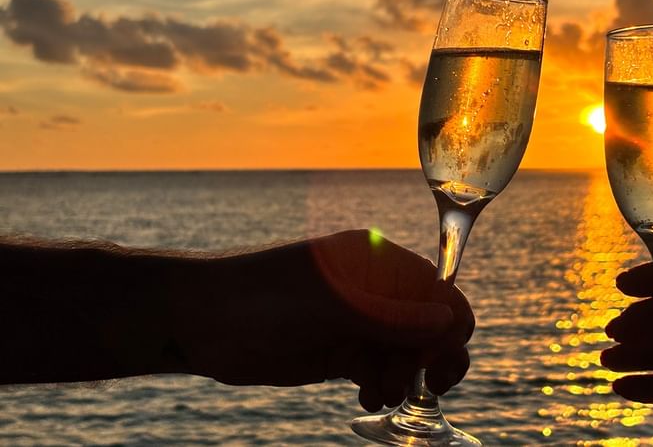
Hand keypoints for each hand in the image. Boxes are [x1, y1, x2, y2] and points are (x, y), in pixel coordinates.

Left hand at [175, 230, 473, 410]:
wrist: (197, 321)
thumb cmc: (259, 298)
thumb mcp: (328, 307)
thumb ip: (389, 316)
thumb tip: (450, 322)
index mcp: (376, 261)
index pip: (436, 291)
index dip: (444, 327)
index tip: (431, 360)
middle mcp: (373, 290)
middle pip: (429, 325)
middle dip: (431, 356)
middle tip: (424, 385)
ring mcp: (358, 323)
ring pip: (408, 353)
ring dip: (405, 377)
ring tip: (379, 392)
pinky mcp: (341, 352)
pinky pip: (381, 370)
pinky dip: (383, 386)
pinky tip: (368, 398)